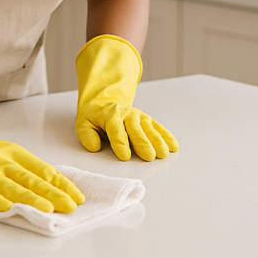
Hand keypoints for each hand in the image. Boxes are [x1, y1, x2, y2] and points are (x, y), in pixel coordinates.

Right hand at [0, 138, 83, 212]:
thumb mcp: (8, 155)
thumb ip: (28, 170)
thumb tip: (56, 188)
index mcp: (16, 153)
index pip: (43, 170)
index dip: (61, 184)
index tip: (78, 197)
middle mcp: (2, 160)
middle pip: (30, 179)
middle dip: (52, 193)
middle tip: (70, 206)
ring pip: (10, 186)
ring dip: (30, 198)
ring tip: (47, 209)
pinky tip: (6, 208)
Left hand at [75, 34, 178, 160]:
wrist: (105, 101)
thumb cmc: (94, 117)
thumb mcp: (83, 124)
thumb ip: (87, 136)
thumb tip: (95, 147)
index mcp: (110, 115)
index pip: (115, 129)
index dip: (120, 143)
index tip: (125, 156)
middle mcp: (126, 114)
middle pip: (135, 129)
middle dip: (142, 143)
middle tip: (149, 157)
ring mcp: (139, 116)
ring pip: (149, 128)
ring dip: (157, 140)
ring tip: (163, 154)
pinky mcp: (147, 120)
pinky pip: (158, 127)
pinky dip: (166, 136)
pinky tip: (173, 146)